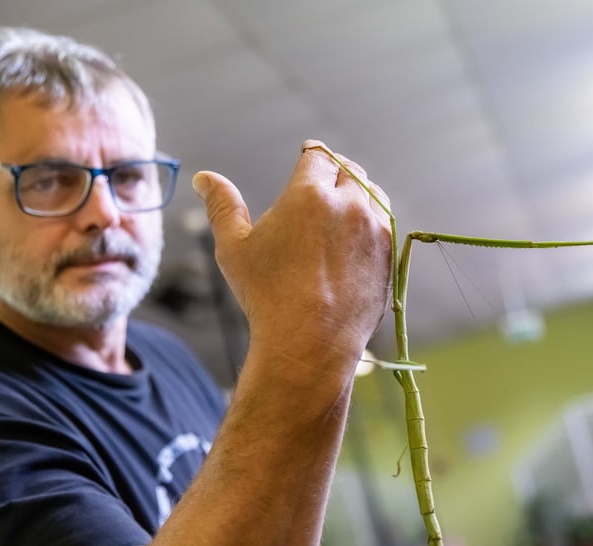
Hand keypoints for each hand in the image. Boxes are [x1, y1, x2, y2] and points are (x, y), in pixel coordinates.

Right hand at [193, 140, 391, 372]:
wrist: (310, 343)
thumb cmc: (266, 296)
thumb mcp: (234, 248)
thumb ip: (222, 206)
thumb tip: (204, 178)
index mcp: (310, 194)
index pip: (317, 156)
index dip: (310, 156)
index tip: (307, 158)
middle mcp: (348, 205)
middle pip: (348, 170)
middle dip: (335, 171)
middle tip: (323, 182)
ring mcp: (374, 230)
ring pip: (373, 195)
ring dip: (358, 194)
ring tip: (343, 206)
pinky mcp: (388, 255)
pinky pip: (386, 225)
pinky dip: (373, 223)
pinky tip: (357, 236)